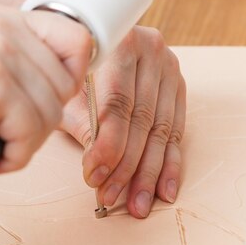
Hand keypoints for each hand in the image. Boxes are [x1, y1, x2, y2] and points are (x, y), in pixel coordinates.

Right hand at [0, 5, 90, 184]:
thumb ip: (11, 64)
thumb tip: (53, 84)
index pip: (76, 39)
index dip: (71, 80)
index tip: (44, 105)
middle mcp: (2, 27)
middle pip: (66, 87)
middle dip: (40, 123)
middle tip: (6, 136)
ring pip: (52, 115)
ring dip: (24, 145)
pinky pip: (32, 134)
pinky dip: (13, 158)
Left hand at [61, 26, 185, 217]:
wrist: (88, 40)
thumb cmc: (71, 69)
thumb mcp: (68, 92)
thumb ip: (82, 123)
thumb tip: (97, 165)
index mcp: (120, 42)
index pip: (117, 104)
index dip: (107, 145)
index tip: (95, 176)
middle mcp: (152, 50)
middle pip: (142, 120)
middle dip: (126, 167)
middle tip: (112, 196)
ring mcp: (170, 69)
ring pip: (161, 131)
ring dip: (149, 174)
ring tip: (138, 204)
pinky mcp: (178, 87)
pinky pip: (176, 132)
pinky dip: (169, 164)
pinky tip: (165, 190)